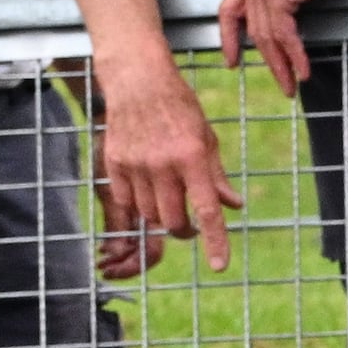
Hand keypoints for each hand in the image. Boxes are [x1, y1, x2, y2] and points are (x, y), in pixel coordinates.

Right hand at [92, 70, 239, 277]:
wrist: (138, 80)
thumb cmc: (179, 108)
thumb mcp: (207, 138)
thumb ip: (217, 176)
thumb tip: (234, 206)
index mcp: (192, 157)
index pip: (207, 210)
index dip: (215, 242)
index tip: (219, 266)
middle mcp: (163, 164)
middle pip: (174, 222)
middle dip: (185, 232)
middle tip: (190, 226)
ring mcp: (135, 164)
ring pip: (150, 216)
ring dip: (162, 219)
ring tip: (168, 201)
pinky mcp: (114, 163)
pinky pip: (126, 203)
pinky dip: (138, 208)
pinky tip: (146, 194)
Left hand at [216, 0, 347, 95]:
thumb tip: (277, 20)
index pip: (228, 10)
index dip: (228, 38)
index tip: (231, 61)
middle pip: (252, 30)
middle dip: (267, 61)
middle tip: (281, 83)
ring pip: (267, 36)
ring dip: (282, 64)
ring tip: (293, 83)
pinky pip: (284, 33)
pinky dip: (294, 54)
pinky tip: (302, 67)